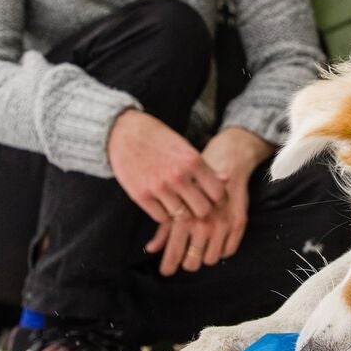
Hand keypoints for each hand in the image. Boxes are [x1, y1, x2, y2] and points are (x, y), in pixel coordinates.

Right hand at [107, 111, 226, 247]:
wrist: (124, 132)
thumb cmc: (159, 139)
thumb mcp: (185, 148)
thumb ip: (203, 166)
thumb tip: (226, 180)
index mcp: (193, 161)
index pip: (217, 193)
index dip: (218, 200)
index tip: (213, 200)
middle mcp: (178, 176)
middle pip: (202, 210)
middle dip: (201, 210)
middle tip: (195, 206)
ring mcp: (159, 187)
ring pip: (181, 216)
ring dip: (181, 213)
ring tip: (178, 204)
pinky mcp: (141, 196)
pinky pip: (161, 217)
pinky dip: (163, 214)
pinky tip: (162, 204)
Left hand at [145, 127, 272, 275]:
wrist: (225, 159)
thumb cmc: (194, 179)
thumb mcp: (175, 200)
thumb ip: (164, 227)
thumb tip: (151, 249)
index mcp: (184, 218)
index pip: (175, 252)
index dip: (169, 266)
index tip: (166, 272)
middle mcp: (203, 224)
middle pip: (193, 262)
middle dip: (188, 264)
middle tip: (186, 261)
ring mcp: (222, 224)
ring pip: (212, 259)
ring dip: (205, 257)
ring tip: (201, 250)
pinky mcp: (238, 222)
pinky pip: (229, 250)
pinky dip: (222, 249)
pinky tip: (216, 242)